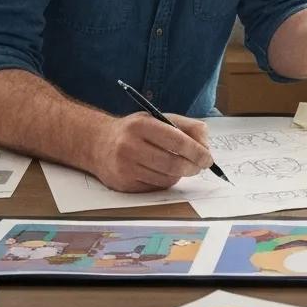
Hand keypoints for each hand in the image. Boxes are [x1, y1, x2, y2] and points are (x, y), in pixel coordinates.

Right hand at [92, 112, 212, 192]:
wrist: (98, 143)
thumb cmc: (136, 130)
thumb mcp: (159, 119)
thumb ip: (187, 127)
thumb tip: (206, 147)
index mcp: (142, 125)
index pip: (177, 140)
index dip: (197, 151)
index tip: (208, 158)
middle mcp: (130, 146)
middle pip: (172, 163)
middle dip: (192, 167)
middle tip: (200, 166)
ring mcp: (124, 167)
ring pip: (165, 178)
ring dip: (180, 175)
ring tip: (182, 167)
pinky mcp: (123, 184)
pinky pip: (154, 187)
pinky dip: (166, 181)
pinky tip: (164, 172)